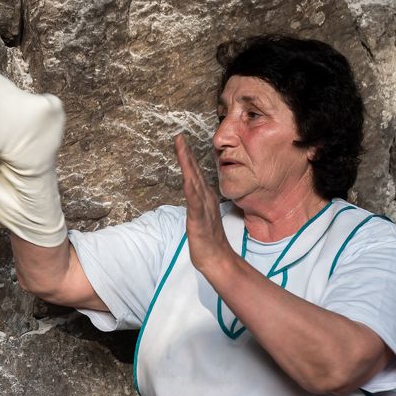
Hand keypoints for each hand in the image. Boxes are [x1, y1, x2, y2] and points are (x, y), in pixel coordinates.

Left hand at [173, 133, 233, 273]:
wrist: (216, 258)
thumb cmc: (208, 240)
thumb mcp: (200, 218)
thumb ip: (198, 204)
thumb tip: (194, 195)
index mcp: (204, 198)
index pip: (194, 174)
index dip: (187, 157)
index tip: (181, 142)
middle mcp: (205, 199)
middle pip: (193, 172)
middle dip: (186, 154)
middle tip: (179, 137)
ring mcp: (203, 208)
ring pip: (193, 182)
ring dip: (187, 164)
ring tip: (181, 149)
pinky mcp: (199, 220)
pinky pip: (195, 203)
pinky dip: (191, 190)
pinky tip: (187, 179)